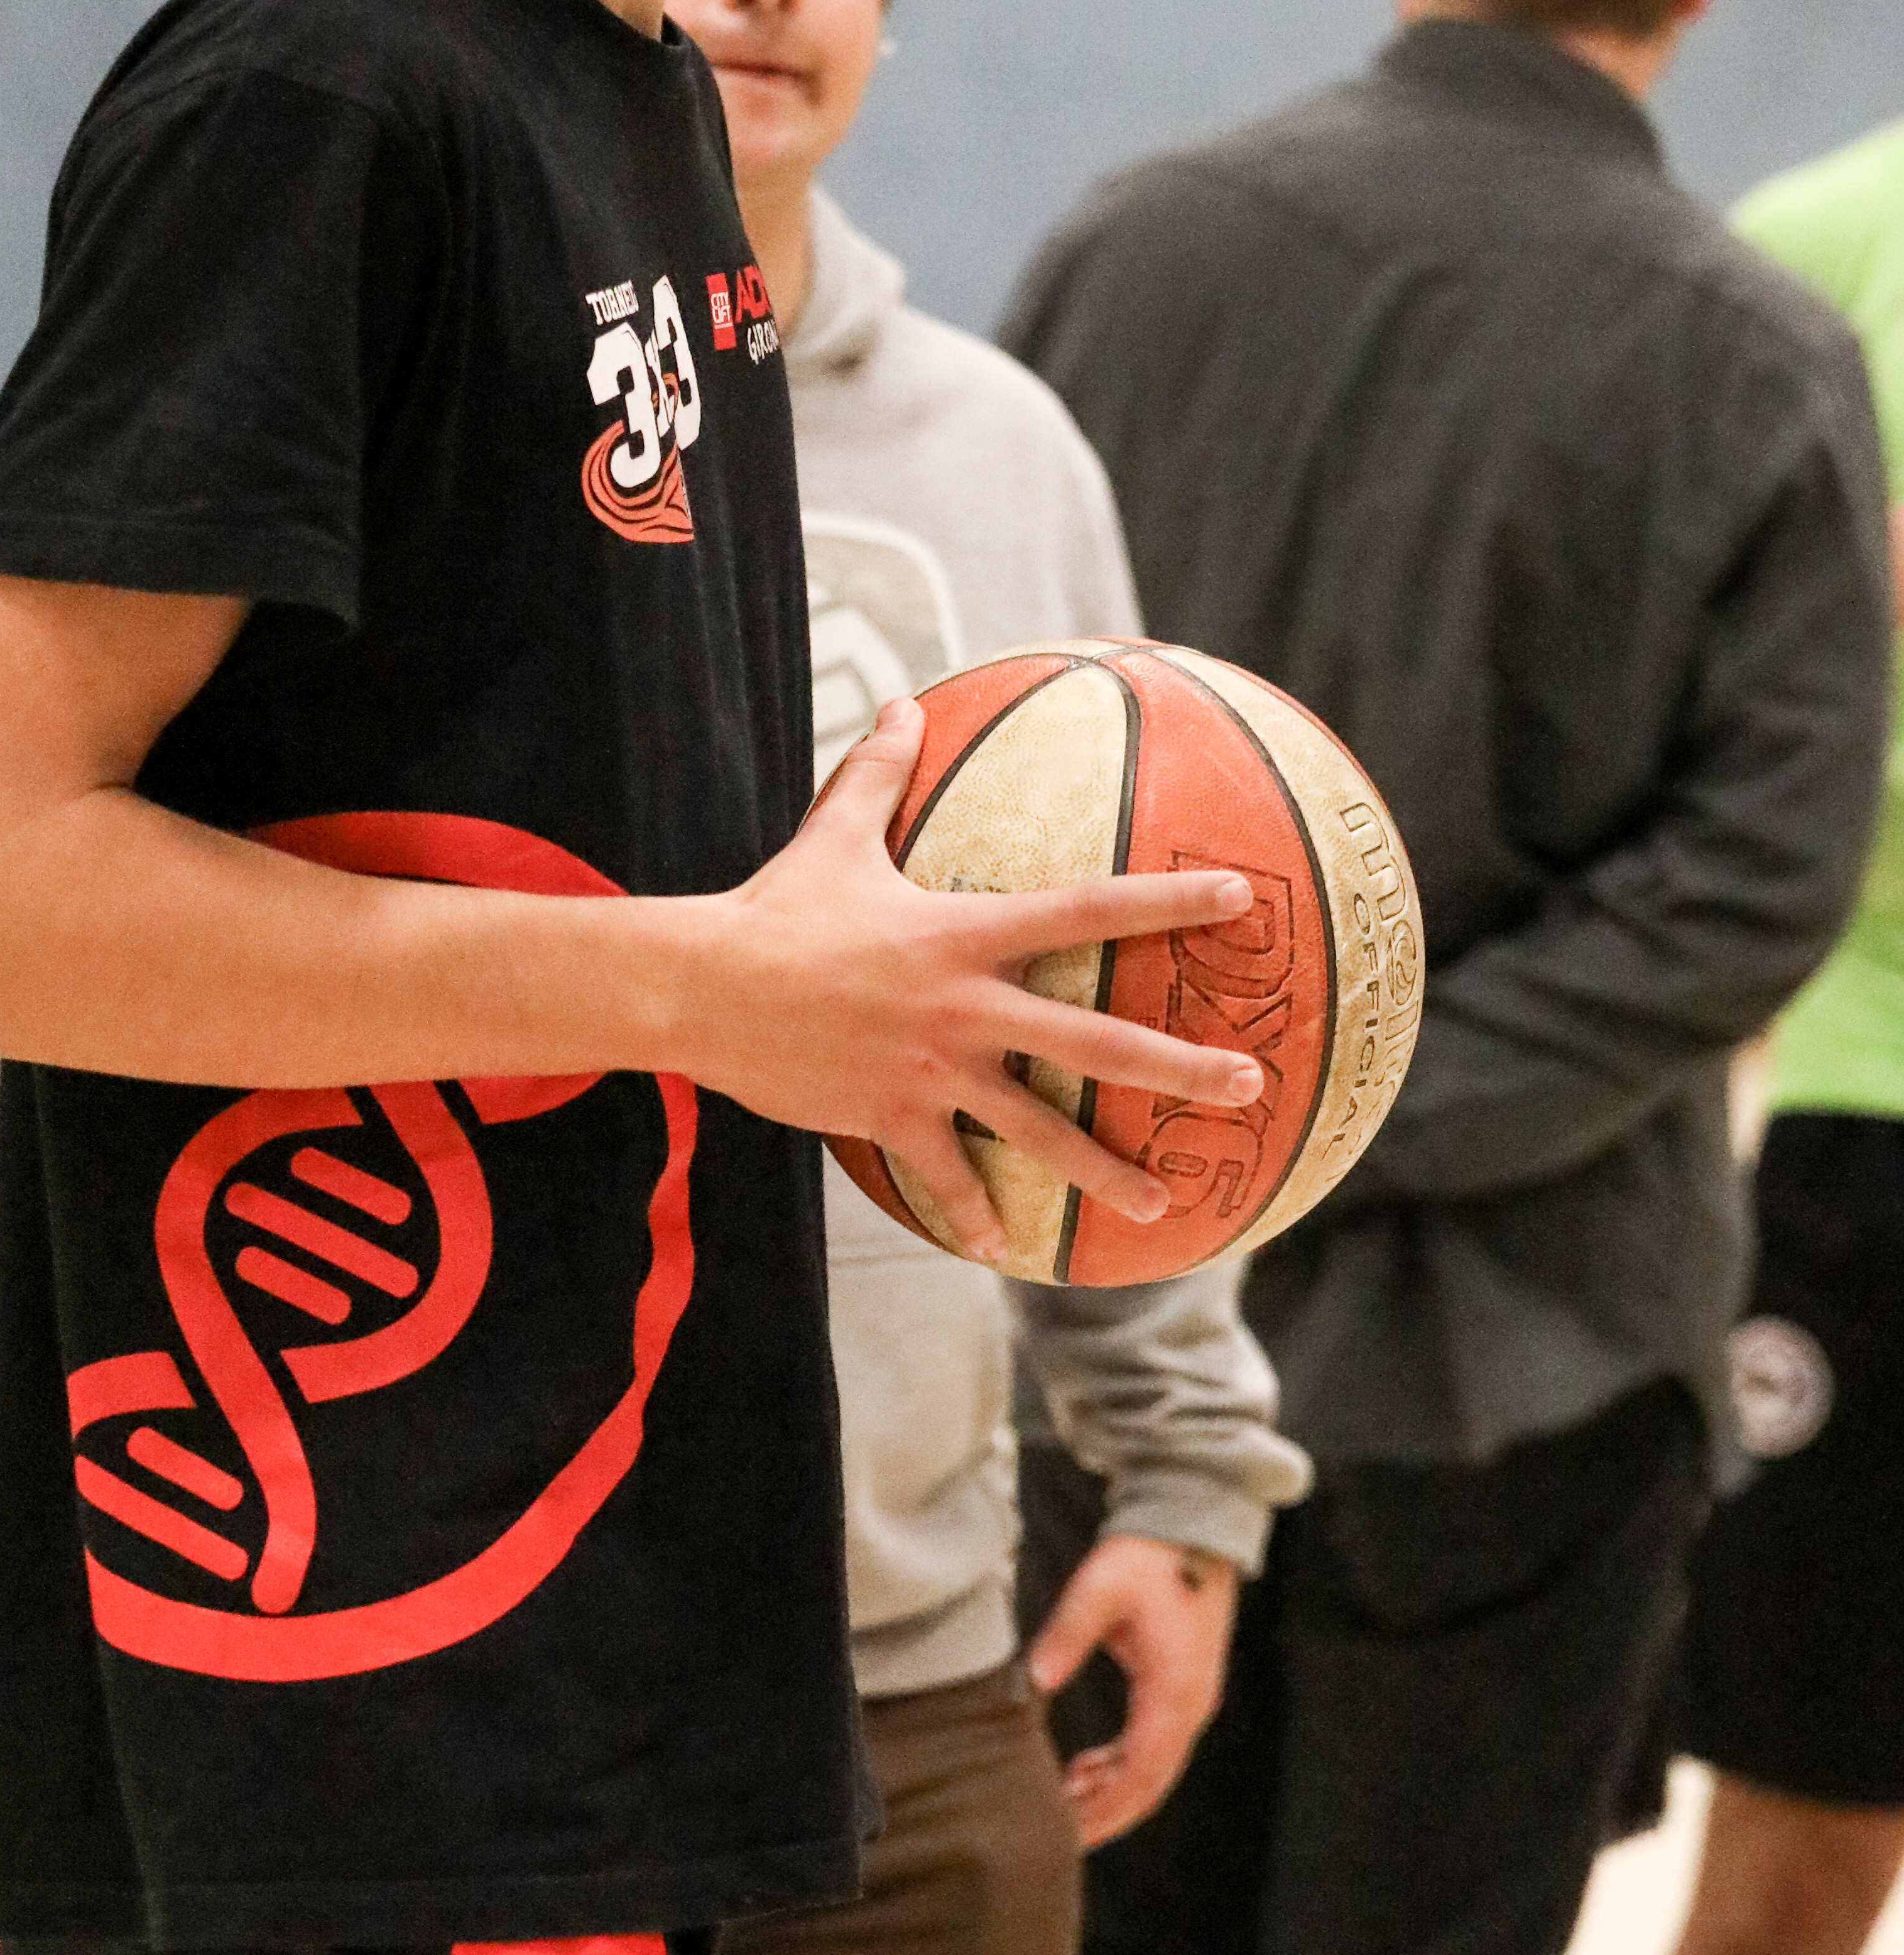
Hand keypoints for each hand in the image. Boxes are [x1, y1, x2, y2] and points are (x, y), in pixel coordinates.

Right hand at [709, 698, 1265, 1261]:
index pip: (1090, 910)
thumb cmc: (776, 907)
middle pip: (1095, 1041)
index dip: (1170, 902)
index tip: (1242, 897)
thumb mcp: (834, 833)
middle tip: (1250, 1086)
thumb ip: (878, 772)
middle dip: (1180, 1067)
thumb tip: (905, 705)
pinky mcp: (890, 1116)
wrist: (704, 987)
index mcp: (965, 933)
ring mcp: (932, 1068)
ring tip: (1165, 1206)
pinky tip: (1008, 1249)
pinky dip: (976, 1215)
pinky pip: (946, 1175)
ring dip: (1106, 1172)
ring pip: (1040, 1130)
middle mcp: (965, 1005)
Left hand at [1026, 1534, 1237, 1847]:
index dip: (1105, 1808)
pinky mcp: (1182, 1688)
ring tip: (1064, 1800)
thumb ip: (1068, 1634)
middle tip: (1061, 1833)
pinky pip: (1154, 1744)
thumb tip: (1034, 1680)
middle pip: (1150, 1783)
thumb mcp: (1100, 1587)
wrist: (1191, 1523)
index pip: (1141, 1773)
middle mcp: (1190, 1706)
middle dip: (1107, 1812)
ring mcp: (1190, 1699)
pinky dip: (1122, 1764)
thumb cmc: (1148, 1555)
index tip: (1068, 1831)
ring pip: (1153, 1767)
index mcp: (1174, 1691)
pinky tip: (1087, 1769)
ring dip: (1113, 1789)